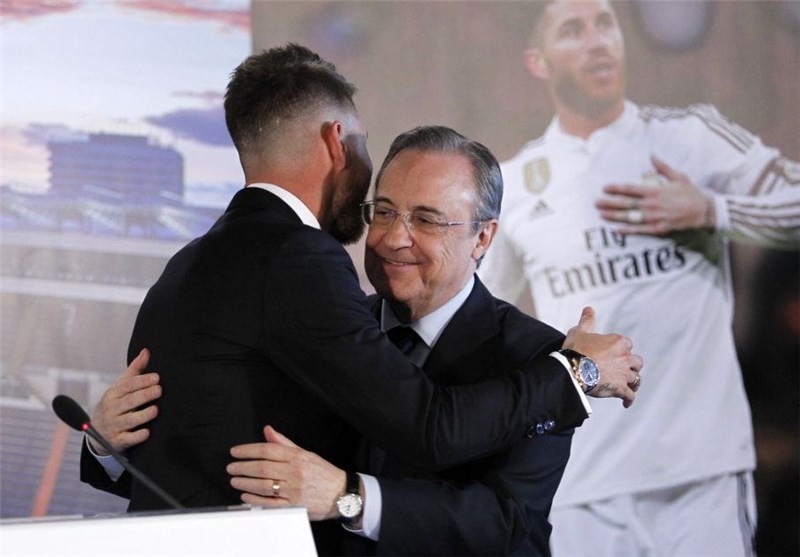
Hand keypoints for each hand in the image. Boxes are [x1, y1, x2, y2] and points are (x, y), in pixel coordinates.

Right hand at [88, 348, 160, 454]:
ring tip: (155, 410)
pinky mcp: (118, 441)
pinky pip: (127, 439)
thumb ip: (135, 370)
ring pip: (129, 420)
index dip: (141, 381)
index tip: (157, 377)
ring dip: (142, 415)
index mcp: (113, 394)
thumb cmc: (115, 403)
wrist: (96, 432)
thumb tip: (146, 351)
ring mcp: (114, 426)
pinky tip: (147, 432)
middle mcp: (112, 409)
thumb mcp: (120, 387)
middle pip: (129, 402)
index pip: (127, 386)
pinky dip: (136, 436)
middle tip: (159, 390)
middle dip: (144, 395)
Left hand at [228, 426, 346, 520]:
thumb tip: (268, 430)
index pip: (267, 450)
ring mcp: (293, 490)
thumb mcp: (305, 453)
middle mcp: (294, 472)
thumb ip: (284, 443)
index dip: (248, 450)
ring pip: (263, 486)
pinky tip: (245, 496)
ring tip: (235, 480)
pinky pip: (269, 503)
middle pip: (262, 468)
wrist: (342, 494)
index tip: (235, 452)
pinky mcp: (293, 506)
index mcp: (297, 457)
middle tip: (231, 467)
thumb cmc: (323, 473)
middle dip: (242, 467)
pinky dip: (254, 500)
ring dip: (245, 483)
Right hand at [562, 307, 642, 407]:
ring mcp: (624, 374)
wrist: (572, 369)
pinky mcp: (620, 388)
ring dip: (631, 382)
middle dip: (631, 366)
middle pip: (637, 362)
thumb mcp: (579, 331)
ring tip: (626, 386)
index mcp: (618, 342)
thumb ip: (587, 320)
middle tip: (622, 370)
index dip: (621, 350)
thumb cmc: (575, 349)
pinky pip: (631, 395)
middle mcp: (625, 357)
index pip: (627, 344)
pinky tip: (626, 402)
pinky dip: (629, 399)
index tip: (613, 354)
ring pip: (636, 379)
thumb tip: (589, 309)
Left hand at [595, 156, 713, 234]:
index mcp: (656, 191)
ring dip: (615, 216)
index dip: (616, 189)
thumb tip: (652, 156)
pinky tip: (617, 230)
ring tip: (601, 214)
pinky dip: (628, 230)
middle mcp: (653, 205)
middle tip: (596, 203)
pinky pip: (640, 230)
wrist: (705, 211)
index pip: (631, 189)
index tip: (605, 188)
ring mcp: (655, 218)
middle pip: (627, 204)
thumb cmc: (691, 193)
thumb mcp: (679, 176)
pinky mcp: (659, 229)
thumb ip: (663, 167)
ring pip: (631, 217)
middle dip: (610, 203)